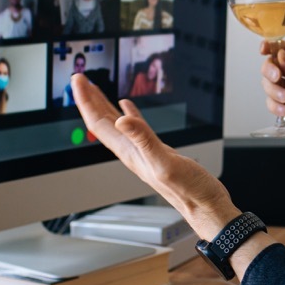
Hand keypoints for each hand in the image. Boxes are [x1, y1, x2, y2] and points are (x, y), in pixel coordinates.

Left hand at [70, 74, 238, 238]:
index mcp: (129, 152)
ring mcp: (142, 152)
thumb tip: (121, 120)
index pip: (98, 123)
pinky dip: (128, 114)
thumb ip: (143, 140)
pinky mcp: (156, 151)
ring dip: (103, 105)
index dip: (86, 101)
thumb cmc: (189, 191)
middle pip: (101, 122)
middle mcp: (131, 152)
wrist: (205, 206)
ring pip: (116, 124)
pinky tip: (127, 106)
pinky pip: (135, 128)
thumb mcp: (165, 162)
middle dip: (89, 99)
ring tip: (94, 89)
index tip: (78, 80)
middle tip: (79, 78)